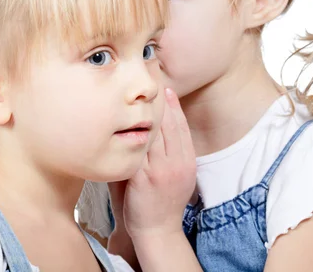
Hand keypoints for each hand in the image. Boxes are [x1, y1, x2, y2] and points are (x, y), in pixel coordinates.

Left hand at [123, 88, 196, 239]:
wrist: (158, 232)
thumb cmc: (159, 203)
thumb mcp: (173, 175)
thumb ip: (165, 153)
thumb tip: (152, 129)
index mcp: (188, 161)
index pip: (182, 126)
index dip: (174, 105)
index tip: (166, 88)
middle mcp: (178, 163)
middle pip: (171, 124)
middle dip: (161, 102)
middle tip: (152, 81)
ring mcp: (162, 170)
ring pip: (156, 133)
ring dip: (146, 112)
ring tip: (136, 94)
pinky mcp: (145, 178)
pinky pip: (139, 149)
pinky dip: (133, 133)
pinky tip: (124, 119)